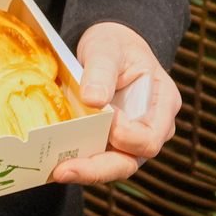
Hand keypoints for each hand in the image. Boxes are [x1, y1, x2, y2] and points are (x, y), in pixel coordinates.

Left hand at [49, 22, 180, 185]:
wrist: (108, 47)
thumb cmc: (115, 44)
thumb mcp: (108, 48)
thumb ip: (102, 71)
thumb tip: (93, 100)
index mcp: (163, 104)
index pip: (149, 137)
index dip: (126, 135)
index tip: (105, 120)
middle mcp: (151, 129)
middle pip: (130, 161)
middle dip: (97, 168)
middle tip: (64, 169)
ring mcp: (129, 140)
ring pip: (111, 166)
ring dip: (84, 170)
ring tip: (56, 171)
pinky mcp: (108, 143)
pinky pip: (96, 159)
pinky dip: (77, 162)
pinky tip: (53, 163)